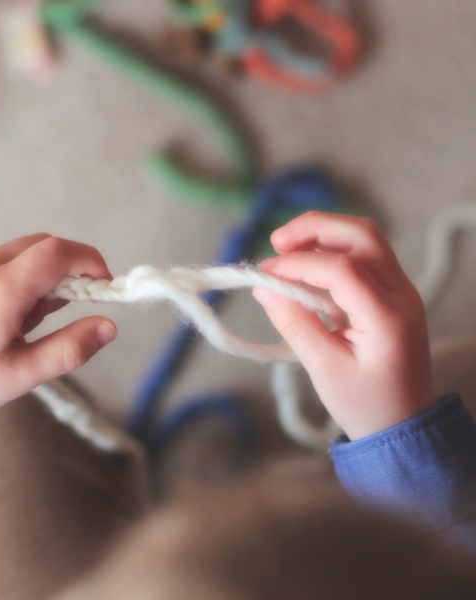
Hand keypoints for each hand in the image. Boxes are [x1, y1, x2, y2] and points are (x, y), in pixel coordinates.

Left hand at [0, 234, 116, 451]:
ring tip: (25, 324)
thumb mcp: (19, 375)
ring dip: (39, 276)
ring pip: (18, 253)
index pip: (58, 252)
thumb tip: (109, 326)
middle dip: (67, 269)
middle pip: (41, 244)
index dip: (90, 260)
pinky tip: (1, 316)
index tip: (104, 283)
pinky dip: (14, 277)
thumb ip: (70, 348)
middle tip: (67, 309)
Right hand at [253, 211, 433, 439]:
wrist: (403, 424)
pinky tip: (306, 266)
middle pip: (362, 235)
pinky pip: (364, 256)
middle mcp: (402, 294)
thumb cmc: (365, 404)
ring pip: (365, 239)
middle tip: (277, 241)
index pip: (341, 269)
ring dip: (325, 234)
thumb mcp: (324, 369)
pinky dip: (332, 251)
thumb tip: (263, 288)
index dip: (298, 264)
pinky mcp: (393, 293)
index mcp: (388, 317)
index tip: (265, 273)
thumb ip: (294, 324)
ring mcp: (402, 290)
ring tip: (287, 248)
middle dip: (316, 227)